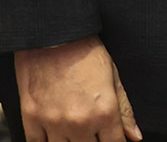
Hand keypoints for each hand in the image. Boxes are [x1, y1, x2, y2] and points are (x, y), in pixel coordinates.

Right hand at [14, 36, 140, 141]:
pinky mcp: (31, 118)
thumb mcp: (113, 76)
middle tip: (92, 132)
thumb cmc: (84, 52)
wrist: (52, 35)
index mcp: (104, 111)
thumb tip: (134, 136)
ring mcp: (53, 123)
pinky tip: (54, 135)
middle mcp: (80, 122)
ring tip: (74, 132)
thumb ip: (124, 110)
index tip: (112, 139)